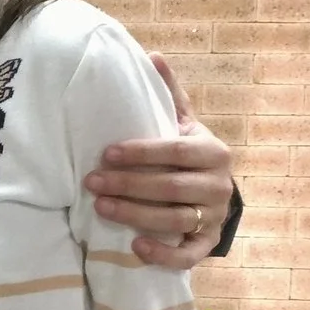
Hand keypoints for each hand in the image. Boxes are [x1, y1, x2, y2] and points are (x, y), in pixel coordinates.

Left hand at [85, 52, 234, 268]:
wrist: (215, 193)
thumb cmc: (189, 154)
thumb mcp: (183, 123)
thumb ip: (168, 94)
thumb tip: (151, 56)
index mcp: (212, 151)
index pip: (175, 151)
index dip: (141, 153)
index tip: (106, 153)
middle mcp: (218, 185)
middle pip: (171, 187)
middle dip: (129, 185)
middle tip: (91, 182)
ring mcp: (214, 217)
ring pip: (175, 220)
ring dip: (135, 215)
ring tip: (101, 207)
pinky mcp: (207, 243)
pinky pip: (188, 254)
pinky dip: (163, 253)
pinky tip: (136, 246)